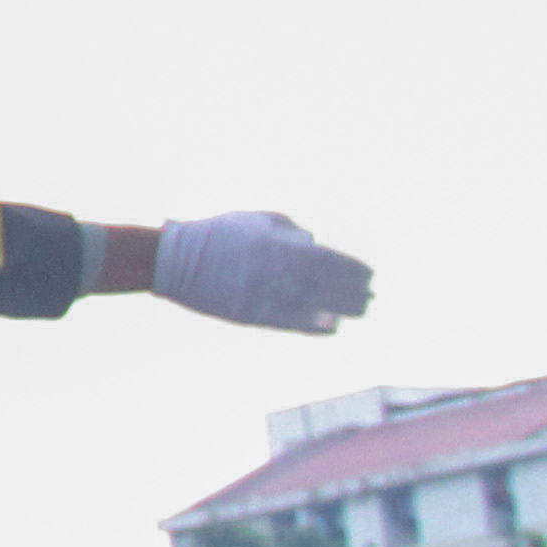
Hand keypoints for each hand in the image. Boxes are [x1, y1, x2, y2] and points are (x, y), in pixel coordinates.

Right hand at [153, 210, 370, 334]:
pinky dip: (318, 325)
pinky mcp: (255, 315)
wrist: (176, 260)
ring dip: (343, 309)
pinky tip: (333, 326)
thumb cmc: (217, 234)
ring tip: (359, 311)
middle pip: (330, 286)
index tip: (370, 274)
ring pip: (317, 306)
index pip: (330, 259)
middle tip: (370, 295)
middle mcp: (277, 270)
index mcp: (278, 244)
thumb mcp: (254, 220)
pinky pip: (295, 323)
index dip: (354, 269)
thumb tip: (317, 243)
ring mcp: (266, 295)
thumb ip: (289, 229)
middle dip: (355, 291)